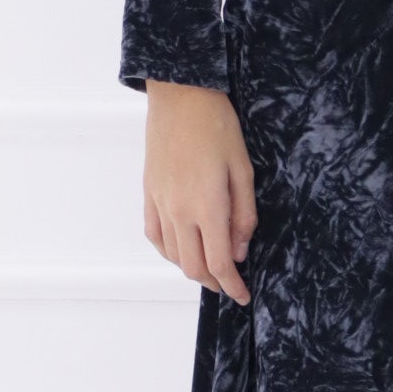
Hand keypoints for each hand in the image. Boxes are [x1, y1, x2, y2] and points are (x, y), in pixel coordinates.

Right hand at [142, 80, 256, 302]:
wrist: (180, 96)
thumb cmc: (217, 126)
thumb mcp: (243, 169)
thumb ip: (243, 215)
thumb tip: (239, 250)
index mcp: (207, 206)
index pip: (219, 262)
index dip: (233, 286)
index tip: (244, 296)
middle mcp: (179, 211)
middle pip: (192, 267)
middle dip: (214, 282)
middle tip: (231, 283)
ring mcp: (159, 203)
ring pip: (172, 255)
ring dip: (192, 268)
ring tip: (211, 265)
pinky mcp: (148, 193)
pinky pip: (155, 235)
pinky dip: (169, 251)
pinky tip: (183, 248)